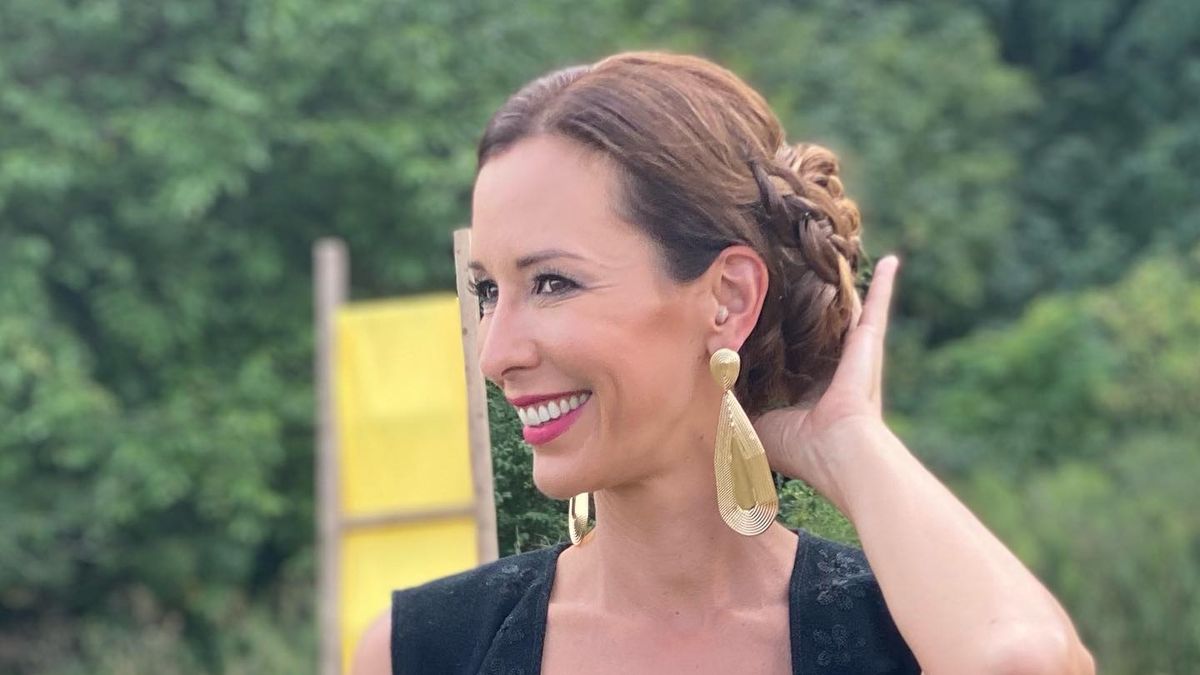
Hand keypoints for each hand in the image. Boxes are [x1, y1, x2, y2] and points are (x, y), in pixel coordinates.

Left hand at [754, 254, 900, 504]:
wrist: (839, 452)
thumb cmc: (801, 449)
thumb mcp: (757, 425)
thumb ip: (736, 404)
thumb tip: (712, 382)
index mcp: (815, 392)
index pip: (799, 356)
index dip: (787, 339)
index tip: (771, 318)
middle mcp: (840, 371)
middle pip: (827, 328)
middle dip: (821, 305)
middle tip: (813, 275)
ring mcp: (858, 356)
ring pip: (851, 312)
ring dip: (848, 287)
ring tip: (847, 257)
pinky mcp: (869, 344)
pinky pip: (876, 306)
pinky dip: (884, 283)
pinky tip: (890, 261)